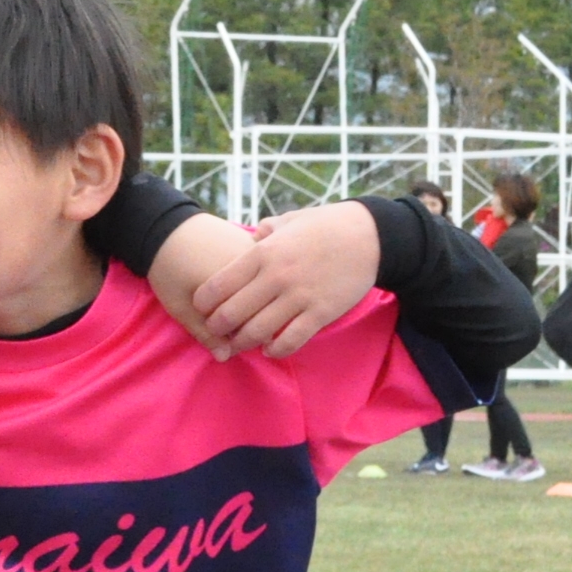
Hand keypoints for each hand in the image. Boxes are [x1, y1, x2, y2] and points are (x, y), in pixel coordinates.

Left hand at [187, 200, 381, 360]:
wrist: (370, 235)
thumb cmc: (325, 226)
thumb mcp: (288, 221)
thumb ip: (264, 231)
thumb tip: (250, 236)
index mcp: (261, 253)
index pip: (216, 286)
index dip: (202, 303)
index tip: (201, 309)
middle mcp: (276, 277)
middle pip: (231, 314)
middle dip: (216, 328)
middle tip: (215, 332)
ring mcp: (299, 296)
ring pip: (257, 332)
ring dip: (242, 343)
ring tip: (237, 345)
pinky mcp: (321, 312)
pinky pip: (291, 340)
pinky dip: (275, 350)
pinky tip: (270, 350)